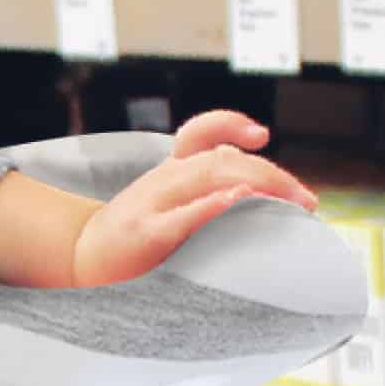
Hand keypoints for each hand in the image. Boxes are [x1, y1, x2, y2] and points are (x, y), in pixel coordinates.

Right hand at [74, 115, 317, 287]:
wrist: (77, 262)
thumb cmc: (129, 243)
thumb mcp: (160, 206)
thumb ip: (200, 195)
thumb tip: (265, 199)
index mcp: (168, 173)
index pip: (199, 133)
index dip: (230, 124)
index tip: (261, 135)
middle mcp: (161, 180)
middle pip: (221, 159)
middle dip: (272, 175)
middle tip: (307, 202)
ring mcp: (151, 204)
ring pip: (209, 175)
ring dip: (258, 184)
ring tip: (292, 203)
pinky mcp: (145, 234)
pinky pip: (183, 214)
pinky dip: (212, 205)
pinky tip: (237, 200)